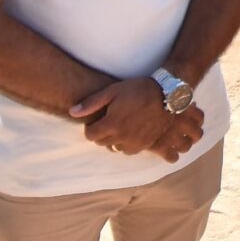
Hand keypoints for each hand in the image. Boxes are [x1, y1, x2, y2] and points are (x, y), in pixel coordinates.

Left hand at [70, 76, 203, 160]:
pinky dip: (126, 143)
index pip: (90, 135)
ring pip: (115, 148)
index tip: (97, 119)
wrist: (167, 96)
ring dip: (114, 139)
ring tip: (121, 125)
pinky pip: (128, 150)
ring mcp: (134, 143)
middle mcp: (121, 137)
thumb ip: (91, 103)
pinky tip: (130, 131)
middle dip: (101, 133)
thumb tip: (72, 112)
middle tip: (108, 120)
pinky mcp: (146, 145)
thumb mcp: (113, 91)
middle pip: (101, 143)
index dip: (90, 127)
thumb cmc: (139, 90)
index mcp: (111, 124)